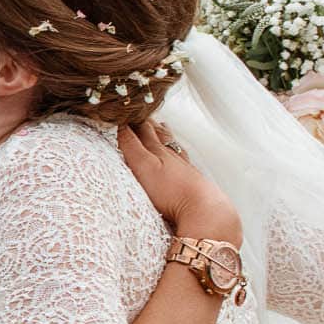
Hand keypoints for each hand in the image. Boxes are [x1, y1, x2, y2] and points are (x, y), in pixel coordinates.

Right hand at [117, 121, 239, 242]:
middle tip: (143, 113)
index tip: (126, 113)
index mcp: (158, 151)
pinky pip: (184, 160)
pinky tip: (182, 154)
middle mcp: (172, 156)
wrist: (202, 210)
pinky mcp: (193, 182)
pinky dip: (180, 152)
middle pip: (159, 135)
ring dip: (166, 135)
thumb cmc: (171, 190)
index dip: (133, 121)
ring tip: (162, 126)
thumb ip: (131, 146)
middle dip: (149, 123)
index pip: (143, 131)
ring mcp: (184, 168)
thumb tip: (121, 126)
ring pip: (173, 146)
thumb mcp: (143, 166)